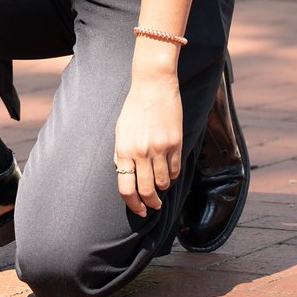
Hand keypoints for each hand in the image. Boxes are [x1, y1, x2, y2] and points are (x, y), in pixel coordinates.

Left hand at [113, 71, 182, 216]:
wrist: (153, 85)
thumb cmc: (134, 107)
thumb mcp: (120, 129)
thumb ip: (121, 153)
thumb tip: (124, 175)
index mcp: (123, 149)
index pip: (126, 187)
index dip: (133, 204)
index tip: (138, 210)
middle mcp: (141, 152)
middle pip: (146, 190)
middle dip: (150, 203)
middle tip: (153, 207)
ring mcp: (159, 148)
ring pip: (163, 182)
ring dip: (162, 189)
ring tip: (161, 188)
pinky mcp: (175, 143)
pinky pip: (175, 170)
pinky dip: (172, 176)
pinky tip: (169, 174)